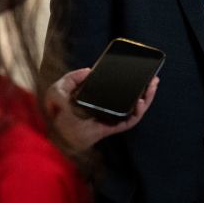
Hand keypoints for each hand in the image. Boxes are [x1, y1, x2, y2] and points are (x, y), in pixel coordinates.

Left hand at [43, 68, 157, 153]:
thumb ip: (73, 77)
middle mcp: (105, 111)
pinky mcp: (109, 129)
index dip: (129, 85)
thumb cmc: (52, 113)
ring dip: (146, 100)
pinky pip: (128, 121)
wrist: (49, 132)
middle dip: (144, 91)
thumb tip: (89, 69)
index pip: (117, 93)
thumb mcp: (59, 88)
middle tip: (153, 79)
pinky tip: (141, 102)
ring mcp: (108, 120)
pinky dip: (137, 113)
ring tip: (152, 86)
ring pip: (134, 111)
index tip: (138, 73)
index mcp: (96, 102)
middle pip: (130, 101)